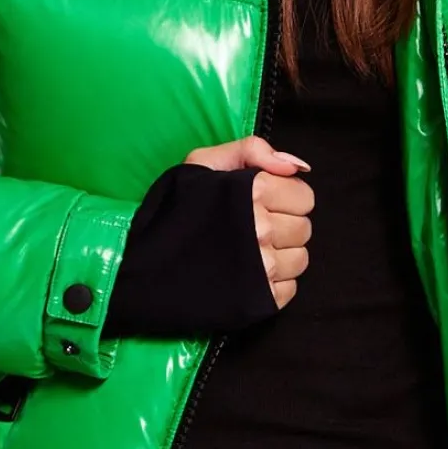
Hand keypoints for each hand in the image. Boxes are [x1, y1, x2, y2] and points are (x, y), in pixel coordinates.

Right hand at [184, 134, 313, 310]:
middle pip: (304, 228)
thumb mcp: (204, 162)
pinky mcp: (260, 299)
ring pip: (300, 258)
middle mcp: (263, 230)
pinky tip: (250, 272)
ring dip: (281, 254)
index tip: (264, 201)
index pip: (304, 196)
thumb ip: (253, 150)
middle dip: (284, 224)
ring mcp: (263, 268)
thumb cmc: (175, 209)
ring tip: (252, 250)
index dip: (285, 196)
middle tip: (254, 226)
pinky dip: (275, 282)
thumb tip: (298, 167)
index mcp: (255, 193)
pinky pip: (290, 288)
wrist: (143, 265)